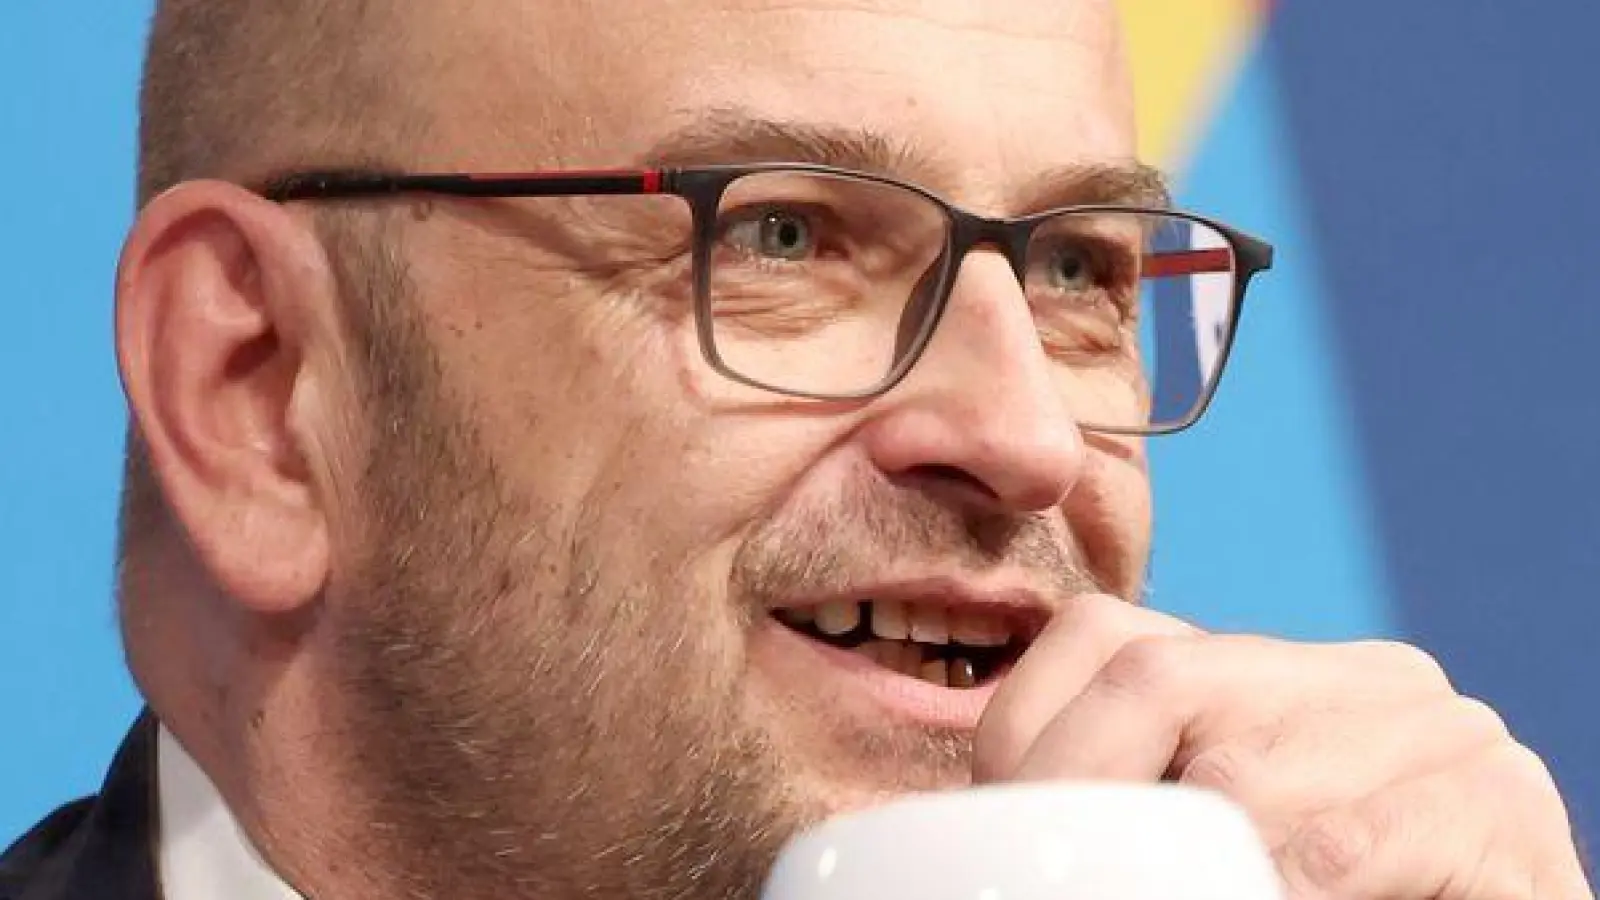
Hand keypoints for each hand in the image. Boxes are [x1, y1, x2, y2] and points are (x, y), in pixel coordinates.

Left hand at [973, 594, 1593, 899]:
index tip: (1006, 835)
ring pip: (1240, 775)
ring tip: (1218, 892)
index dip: (1029, 738)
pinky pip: (1346, 842)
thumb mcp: (1201, 839)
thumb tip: (990, 820)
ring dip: (1197, 870)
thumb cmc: (1314, 897)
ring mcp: (1442, 730)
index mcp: (1279, 673)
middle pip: (1155, 677)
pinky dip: (1291, 894)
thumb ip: (1128, 798)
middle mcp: (1364, 675)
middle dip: (1084, 793)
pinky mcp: (1499, 809)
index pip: (1102, 637)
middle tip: (1071, 871)